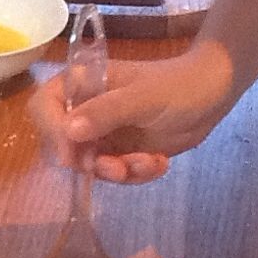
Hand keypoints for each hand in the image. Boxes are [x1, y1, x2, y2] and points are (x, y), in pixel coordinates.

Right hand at [28, 40, 233, 183]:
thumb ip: (107, 111)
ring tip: (148, 162)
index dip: (52, 133)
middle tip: (119, 168)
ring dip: (119, 172)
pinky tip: (158, 163)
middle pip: (64, 144)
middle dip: (92, 162)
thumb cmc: (179, 85)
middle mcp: (85, 109)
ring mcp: (102, 132)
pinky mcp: (120, 151)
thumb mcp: (144, 97)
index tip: (73, 155)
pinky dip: (136, 174)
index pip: (45, 107)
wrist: (213, 94)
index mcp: (82, 83)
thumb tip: (70, 131)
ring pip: (91, 165)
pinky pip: (115, 173)